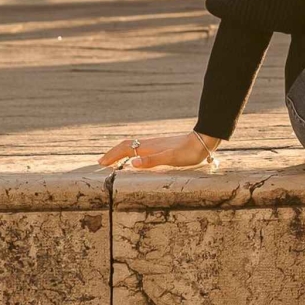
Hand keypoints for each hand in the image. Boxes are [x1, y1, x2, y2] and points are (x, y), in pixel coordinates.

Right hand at [99, 131, 220, 169]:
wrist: (204, 141)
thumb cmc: (189, 152)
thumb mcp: (171, 158)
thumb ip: (152, 161)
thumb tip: (132, 163)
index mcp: (149, 147)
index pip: (126, 148)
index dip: (113, 155)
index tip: (101, 163)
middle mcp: (151, 144)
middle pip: (127, 146)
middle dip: (113, 153)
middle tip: (102, 162)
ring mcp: (156, 145)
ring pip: (133, 146)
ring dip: (121, 153)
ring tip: (113, 161)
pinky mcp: (162, 147)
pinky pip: (141, 149)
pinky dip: (132, 153)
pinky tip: (135, 159)